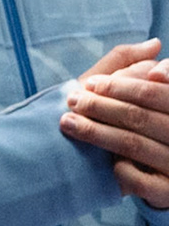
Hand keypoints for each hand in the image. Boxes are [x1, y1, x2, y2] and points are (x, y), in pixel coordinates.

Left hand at [61, 40, 168, 208]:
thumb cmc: (143, 123)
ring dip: (96, 133)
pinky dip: (120, 170)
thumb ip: (137, 67)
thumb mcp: (137, 93)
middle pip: (141, 116)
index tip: (91, 84)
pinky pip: (142, 182)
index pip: (155, 91)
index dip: (123, 86)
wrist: (158, 176)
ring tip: (67, 122)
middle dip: (101, 107)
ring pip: (134, 145)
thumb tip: (155, 44)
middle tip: (71, 100)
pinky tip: (103, 162)